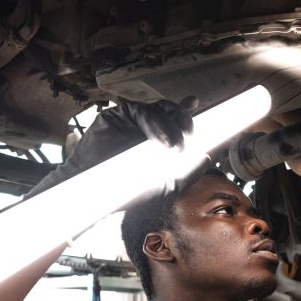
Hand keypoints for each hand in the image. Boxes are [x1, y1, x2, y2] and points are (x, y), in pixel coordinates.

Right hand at [25, 100, 193, 199]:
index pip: (175, 122)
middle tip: (191, 136)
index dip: (187, 113)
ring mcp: (131, 121)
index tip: (199, 108)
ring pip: (159, 109)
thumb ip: (187, 174)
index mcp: (156, 140)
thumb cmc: (126, 191)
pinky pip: (142, 111)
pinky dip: (157, 124)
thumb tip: (208, 157)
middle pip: (170, 111)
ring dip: (172, 126)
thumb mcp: (165, 186)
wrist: (93, 192)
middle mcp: (145, 128)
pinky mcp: (117, 116)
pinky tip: (164, 142)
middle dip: (185, 120)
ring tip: (176, 147)